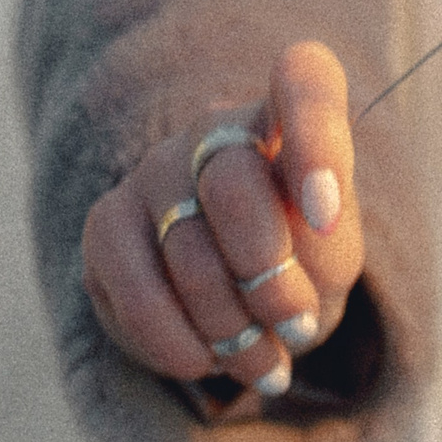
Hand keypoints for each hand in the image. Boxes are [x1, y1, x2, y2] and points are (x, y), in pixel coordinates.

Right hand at [81, 40, 362, 399]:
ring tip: (263, 361)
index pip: (302, 80)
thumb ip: (326, 246)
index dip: (313, 142)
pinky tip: (205, 360)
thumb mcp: (334, 256)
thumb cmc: (299, 264)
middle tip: (295, 324)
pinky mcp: (107, 223)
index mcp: (287, 117)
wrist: (238, 300)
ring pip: (186, 249)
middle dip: (267, 270)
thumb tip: (296, 248)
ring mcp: (155, 170)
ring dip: (233, 325)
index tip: (326, 217)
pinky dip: (180, 344)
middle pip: (233, 180)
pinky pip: (138, 293)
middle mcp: (215, 129)